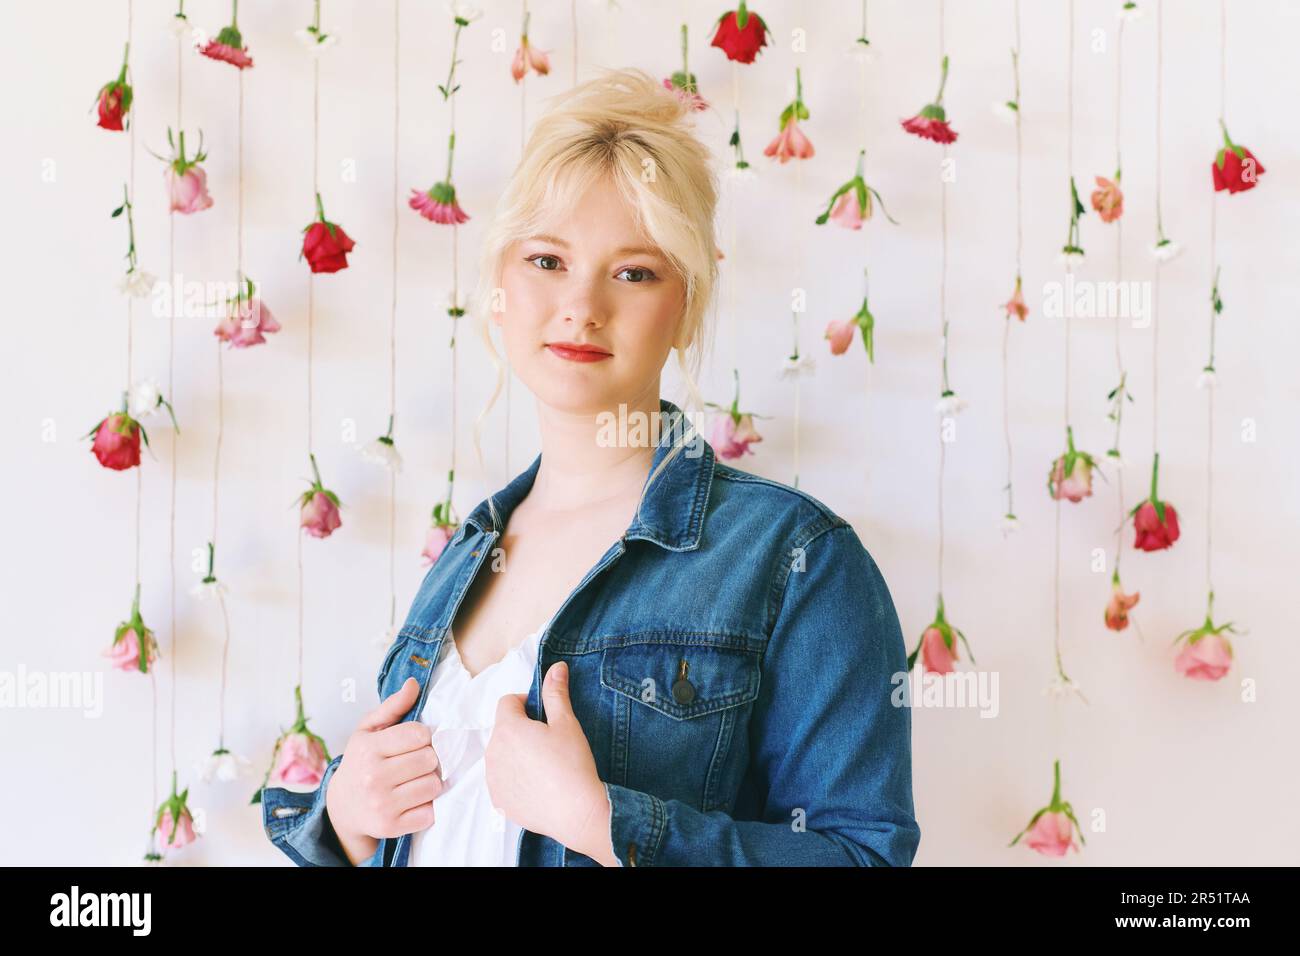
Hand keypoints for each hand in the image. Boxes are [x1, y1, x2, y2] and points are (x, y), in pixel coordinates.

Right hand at [325, 677, 443, 864]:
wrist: (342, 807)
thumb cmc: (361, 762)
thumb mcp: (369, 730)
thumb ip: (393, 706)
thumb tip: (413, 684)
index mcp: (369, 749)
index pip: (419, 734)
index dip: (424, 736)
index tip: (415, 741)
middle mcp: (374, 777)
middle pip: (430, 759)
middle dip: (429, 758)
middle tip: (417, 762)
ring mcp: (382, 804)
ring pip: (434, 785)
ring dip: (430, 781)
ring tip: (415, 780)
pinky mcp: (391, 827)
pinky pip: (430, 813)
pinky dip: (427, 807)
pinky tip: (413, 800)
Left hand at [485, 660, 616, 865]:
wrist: (577, 812)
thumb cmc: (573, 764)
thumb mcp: (567, 723)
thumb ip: (555, 693)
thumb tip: (555, 668)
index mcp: (507, 729)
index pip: (507, 702)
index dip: (525, 704)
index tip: (544, 716)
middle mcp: (492, 752)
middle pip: (502, 729)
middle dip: (521, 729)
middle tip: (548, 742)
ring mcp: (493, 779)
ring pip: (500, 755)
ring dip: (515, 753)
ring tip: (543, 765)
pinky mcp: (498, 801)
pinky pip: (501, 780)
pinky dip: (514, 778)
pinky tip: (536, 784)